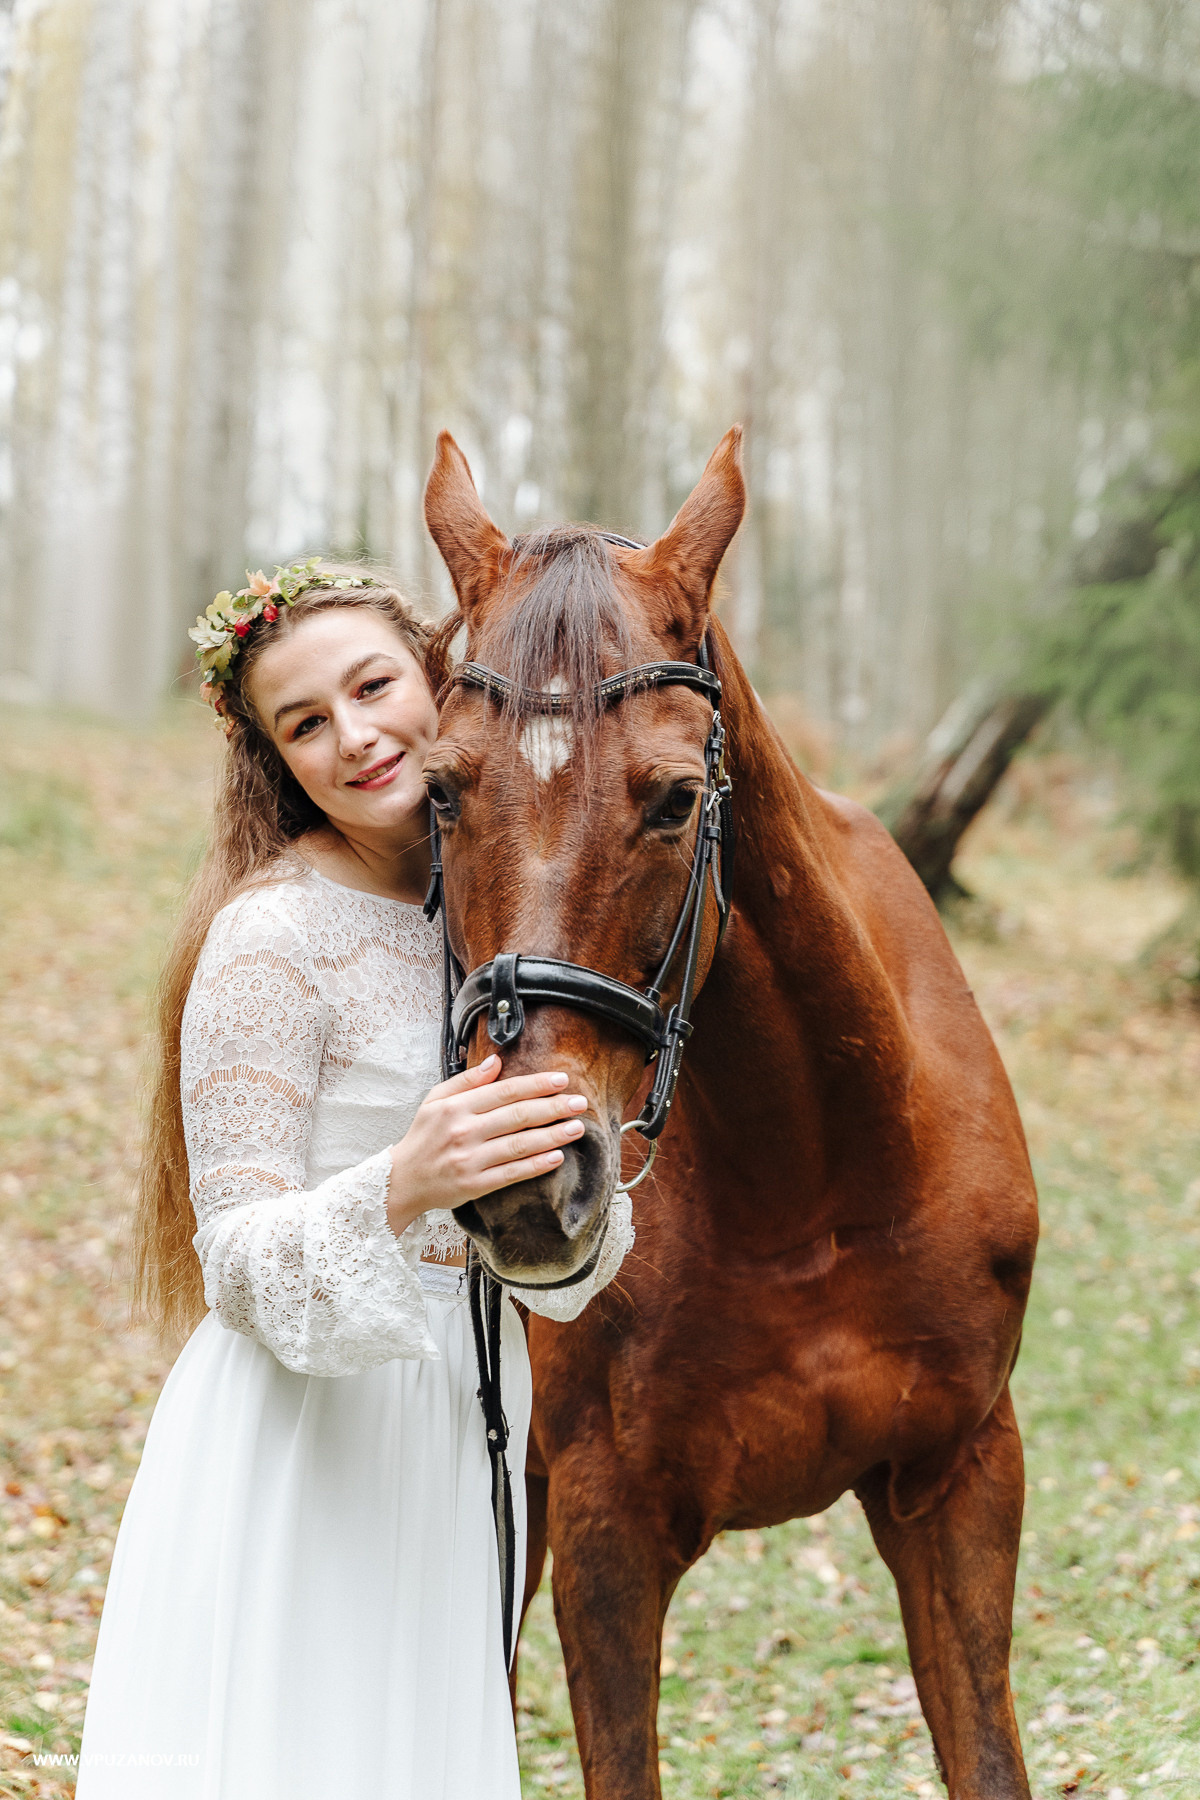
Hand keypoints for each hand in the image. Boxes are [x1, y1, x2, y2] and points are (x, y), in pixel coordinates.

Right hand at [385, 1055, 588, 1236]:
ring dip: (553, 1135)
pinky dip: (536, 1165)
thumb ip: (467, 1081)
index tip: (561, 1080)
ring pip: (519, 1144)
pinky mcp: (474, 1185)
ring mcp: (469, 1160)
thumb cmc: (423, 1136)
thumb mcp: (435, 1100)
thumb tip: (496, 1061)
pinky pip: (512, 1173)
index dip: (536, 1084)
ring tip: (576, 1127)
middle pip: (518, 1116)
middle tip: (579, 1102)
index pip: (505, 1091)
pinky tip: (557, 1156)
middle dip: (553, 1107)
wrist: (403, 1180)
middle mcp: (463, 1131)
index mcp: (455, 1107)